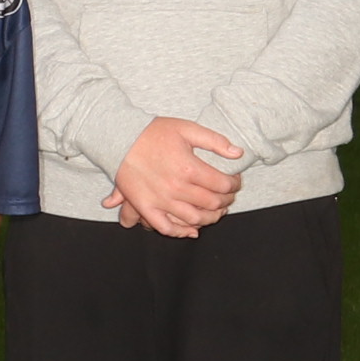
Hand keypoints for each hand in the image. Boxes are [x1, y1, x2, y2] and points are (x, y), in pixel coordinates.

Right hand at [102, 116, 244, 236]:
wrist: (121, 138)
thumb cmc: (154, 132)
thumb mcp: (187, 128)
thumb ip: (215, 140)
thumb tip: (238, 154)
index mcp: (189, 168)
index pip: (222, 184)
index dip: (234, 184)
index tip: (235, 181)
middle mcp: (176, 188)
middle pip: (212, 203)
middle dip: (226, 200)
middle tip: (229, 196)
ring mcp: (161, 200)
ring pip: (194, 219)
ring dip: (211, 218)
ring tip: (216, 211)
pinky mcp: (146, 207)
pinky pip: (165, 227)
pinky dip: (181, 232)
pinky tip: (192, 230)